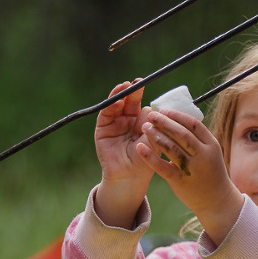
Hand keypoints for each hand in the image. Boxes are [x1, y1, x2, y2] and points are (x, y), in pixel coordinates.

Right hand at [94, 80, 157, 228]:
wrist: (129, 177)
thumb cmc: (145, 162)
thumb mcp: (154, 142)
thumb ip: (154, 126)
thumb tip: (153, 108)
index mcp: (142, 123)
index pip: (143, 105)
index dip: (144, 96)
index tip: (149, 87)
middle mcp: (128, 121)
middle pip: (130, 102)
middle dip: (133, 91)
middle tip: (137, 81)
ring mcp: (115, 124)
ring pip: (117, 104)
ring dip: (120, 94)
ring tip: (125, 86)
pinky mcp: (103, 128)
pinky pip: (106, 113)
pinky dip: (111, 105)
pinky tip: (117, 101)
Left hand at [137, 109, 243, 241]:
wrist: (217, 200)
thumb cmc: (210, 172)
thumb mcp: (209, 153)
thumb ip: (196, 139)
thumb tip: (175, 120)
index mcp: (211, 145)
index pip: (194, 125)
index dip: (177, 116)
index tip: (164, 110)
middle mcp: (203, 155)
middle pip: (182, 134)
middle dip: (164, 122)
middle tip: (150, 115)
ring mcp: (192, 169)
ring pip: (172, 148)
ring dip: (156, 135)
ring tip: (144, 127)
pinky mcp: (180, 181)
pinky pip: (162, 167)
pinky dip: (150, 157)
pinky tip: (140, 148)